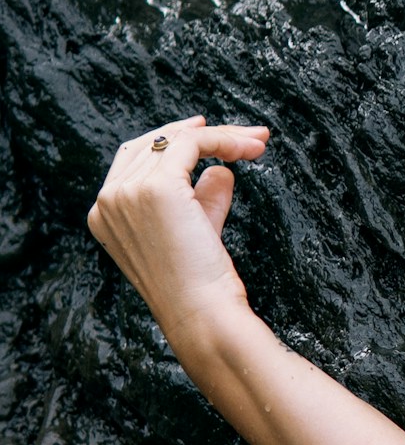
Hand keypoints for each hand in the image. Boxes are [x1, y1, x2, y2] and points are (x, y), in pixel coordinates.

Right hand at [88, 117, 271, 358]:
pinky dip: (223, 140)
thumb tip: (221, 171)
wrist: (201, 313)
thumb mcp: (197, 232)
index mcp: (106, 215)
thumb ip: (203, 199)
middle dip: (204, 133)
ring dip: (224, 136)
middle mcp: (108, 200)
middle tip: (248, 135)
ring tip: (258, 143)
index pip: (134, 158)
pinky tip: (249, 150)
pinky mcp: (156, 187)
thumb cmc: (201, 284)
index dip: (170, 139)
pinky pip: (192, 143)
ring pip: (177, 139)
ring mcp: (127, 192)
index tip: (209, 132)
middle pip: (154, 143)